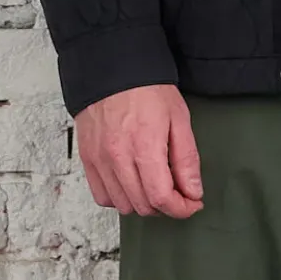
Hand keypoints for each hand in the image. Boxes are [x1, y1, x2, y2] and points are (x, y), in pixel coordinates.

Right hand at [74, 85, 202, 218]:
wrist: (112, 70)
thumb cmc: (147, 90)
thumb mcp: (179, 120)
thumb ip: (186, 160)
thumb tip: (193, 192)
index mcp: (144, 146)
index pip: (161, 198)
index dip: (181, 209)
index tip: (192, 203)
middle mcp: (117, 157)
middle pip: (143, 206)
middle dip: (166, 206)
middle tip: (178, 193)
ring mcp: (99, 160)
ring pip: (123, 205)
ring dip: (143, 203)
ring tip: (155, 186)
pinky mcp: (87, 159)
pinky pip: (102, 196)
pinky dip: (120, 198)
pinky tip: (132, 184)